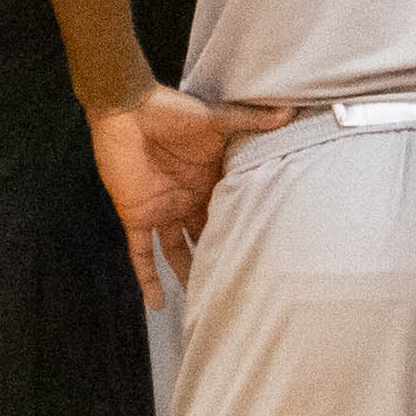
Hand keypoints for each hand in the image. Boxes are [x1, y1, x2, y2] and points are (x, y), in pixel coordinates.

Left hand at [90, 88, 290, 301]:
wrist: (126, 110)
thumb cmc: (171, 112)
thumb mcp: (216, 119)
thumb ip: (251, 119)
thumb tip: (289, 111)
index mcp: (209, 181)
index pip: (228, 212)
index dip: (242, 231)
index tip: (262, 255)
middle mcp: (188, 200)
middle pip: (205, 237)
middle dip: (218, 258)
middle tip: (238, 285)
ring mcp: (162, 210)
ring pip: (177, 252)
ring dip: (187, 275)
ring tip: (204, 302)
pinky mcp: (137, 216)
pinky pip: (141, 254)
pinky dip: (147, 278)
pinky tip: (157, 305)